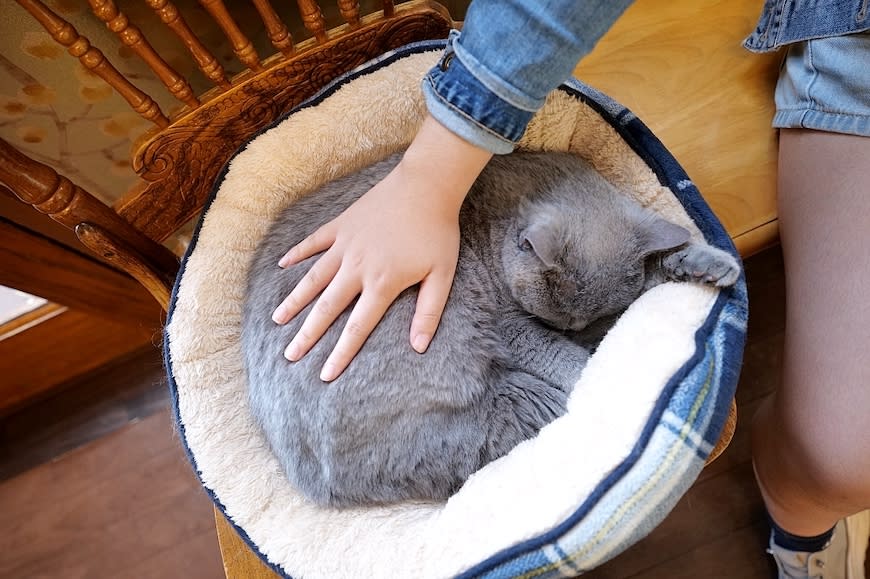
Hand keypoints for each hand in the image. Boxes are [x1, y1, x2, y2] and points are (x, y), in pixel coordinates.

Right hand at [271, 116, 492, 380]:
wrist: (426, 186)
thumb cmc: (437, 232)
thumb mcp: (442, 276)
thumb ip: (428, 312)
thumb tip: (419, 347)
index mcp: (382, 284)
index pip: (357, 328)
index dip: (340, 354)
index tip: (324, 375)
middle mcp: (357, 268)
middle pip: (326, 308)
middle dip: (307, 335)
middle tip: (288, 356)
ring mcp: (345, 245)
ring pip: (313, 278)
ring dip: (294, 300)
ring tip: (277, 320)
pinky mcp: (341, 225)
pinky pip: (314, 242)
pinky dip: (297, 254)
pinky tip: (282, 266)